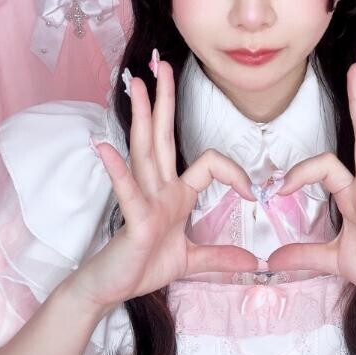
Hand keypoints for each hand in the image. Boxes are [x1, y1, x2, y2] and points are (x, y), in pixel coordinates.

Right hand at [70, 60, 257, 310]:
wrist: (111, 289)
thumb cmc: (144, 266)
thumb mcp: (191, 260)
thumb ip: (220, 257)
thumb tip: (253, 261)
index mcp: (175, 193)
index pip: (209, 165)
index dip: (233, 172)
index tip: (251, 194)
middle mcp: (158, 188)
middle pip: (163, 136)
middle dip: (165, 100)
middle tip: (162, 65)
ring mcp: (143, 199)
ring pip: (145, 151)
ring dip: (143, 116)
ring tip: (138, 85)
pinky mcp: (132, 218)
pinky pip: (126, 190)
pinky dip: (116, 169)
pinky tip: (103, 146)